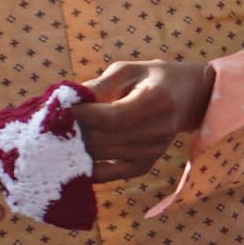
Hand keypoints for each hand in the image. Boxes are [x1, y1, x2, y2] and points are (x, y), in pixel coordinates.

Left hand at [70, 58, 220, 179]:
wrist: (189, 98)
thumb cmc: (153, 78)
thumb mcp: (129, 70)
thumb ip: (100, 85)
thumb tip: (68, 100)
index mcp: (156, 100)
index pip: (112, 117)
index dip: (83, 116)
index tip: (60, 108)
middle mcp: (158, 130)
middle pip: (104, 139)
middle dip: (74, 131)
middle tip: (53, 122)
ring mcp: (153, 152)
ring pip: (102, 157)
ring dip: (75, 148)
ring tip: (60, 135)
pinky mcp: (146, 165)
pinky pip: (110, 174)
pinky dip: (88, 167)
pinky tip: (74, 154)